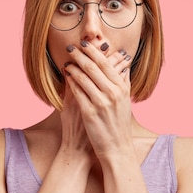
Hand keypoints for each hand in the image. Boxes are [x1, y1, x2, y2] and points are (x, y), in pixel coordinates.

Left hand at [63, 41, 133, 160]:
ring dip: (73, 67)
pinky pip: (77, 92)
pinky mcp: (89, 112)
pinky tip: (66, 76)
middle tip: (71, 48)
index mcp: (121, 88)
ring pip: (83, 77)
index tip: (84, 44)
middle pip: (93, 67)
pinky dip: (71, 81)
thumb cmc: (119, 123)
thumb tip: (124, 64)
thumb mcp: (126, 101)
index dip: (93, 51)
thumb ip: (124, 82)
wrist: (116, 147)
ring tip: (67, 61)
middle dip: (80, 55)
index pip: (105, 63)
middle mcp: (112, 93)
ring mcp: (101, 103)